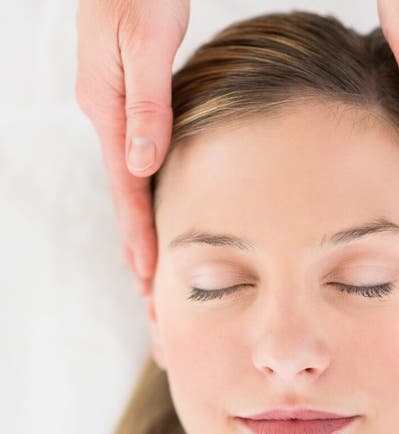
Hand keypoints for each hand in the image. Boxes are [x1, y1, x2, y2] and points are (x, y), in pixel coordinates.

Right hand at [75, 0, 189, 294]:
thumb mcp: (145, 41)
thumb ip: (146, 104)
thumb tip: (142, 164)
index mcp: (107, 107)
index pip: (125, 185)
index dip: (138, 231)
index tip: (147, 275)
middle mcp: (107, 113)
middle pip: (124, 192)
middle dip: (135, 242)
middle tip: (146, 292)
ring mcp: (116, 107)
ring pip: (130, 180)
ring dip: (139, 223)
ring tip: (148, 267)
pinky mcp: (130, 98)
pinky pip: (138, 157)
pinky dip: (146, 191)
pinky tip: (156, 207)